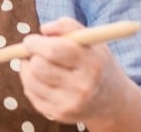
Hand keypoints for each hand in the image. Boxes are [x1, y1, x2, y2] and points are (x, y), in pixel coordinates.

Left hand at [18, 17, 135, 125]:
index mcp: (93, 63)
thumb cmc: (96, 63)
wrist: (112, 101)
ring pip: (31, 80)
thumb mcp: (92, 41)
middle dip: (31, 56)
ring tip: (38, 64)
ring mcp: (71, 103)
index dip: (36, 44)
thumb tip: (44, 29)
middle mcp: (83, 86)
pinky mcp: (59, 114)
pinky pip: (30, 94)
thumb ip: (68, 26)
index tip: (30, 40)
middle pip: (39, 67)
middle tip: (33, 52)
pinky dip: (31, 83)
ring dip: (28, 68)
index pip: (55, 51)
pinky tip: (43, 79)